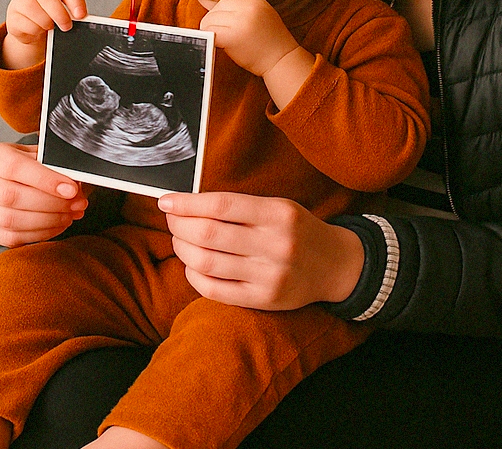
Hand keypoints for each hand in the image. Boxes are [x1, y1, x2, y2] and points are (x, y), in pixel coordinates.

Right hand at [0, 142, 87, 246]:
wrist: (11, 176)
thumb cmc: (29, 164)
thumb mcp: (38, 155)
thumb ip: (53, 166)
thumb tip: (73, 185)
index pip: (14, 167)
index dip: (45, 180)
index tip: (71, 189)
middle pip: (11, 196)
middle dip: (50, 203)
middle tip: (76, 204)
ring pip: (11, 220)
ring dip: (47, 220)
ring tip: (70, 215)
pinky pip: (12, 238)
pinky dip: (40, 234)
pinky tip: (58, 225)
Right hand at [2, 0, 86, 68]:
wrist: (33, 31)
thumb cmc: (54, 17)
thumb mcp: (67, 12)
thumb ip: (76, 13)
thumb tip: (90, 19)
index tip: (81, 15)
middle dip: (59, 12)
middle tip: (67, 26)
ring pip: (32, 7)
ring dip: (45, 22)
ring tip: (51, 28)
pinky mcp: (12, 15)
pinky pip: (23, 23)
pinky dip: (34, 31)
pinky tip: (38, 31)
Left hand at [160, 191, 365, 310]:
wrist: (335, 265)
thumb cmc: (298, 230)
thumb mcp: (279, 207)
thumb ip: (241, 207)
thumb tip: (190, 204)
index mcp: (278, 214)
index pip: (221, 206)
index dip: (187, 203)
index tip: (166, 201)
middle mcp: (275, 245)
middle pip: (209, 235)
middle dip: (180, 226)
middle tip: (171, 219)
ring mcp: (269, 276)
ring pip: (208, 263)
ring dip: (183, 249)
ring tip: (179, 239)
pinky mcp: (263, 300)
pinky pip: (215, 290)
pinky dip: (194, 275)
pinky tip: (191, 265)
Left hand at [199, 0, 299, 77]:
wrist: (280, 58)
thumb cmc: (270, 37)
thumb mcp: (262, 9)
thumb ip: (243, 1)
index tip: (225, 9)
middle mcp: (247, 7)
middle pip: (217, 5)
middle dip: (218, 17)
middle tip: (230, 29)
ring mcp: (238, 22)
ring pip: (209, 18)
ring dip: (212, 28)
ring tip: (226, 36)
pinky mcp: (230, 37)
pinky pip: (209, 31)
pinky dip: (210, 37)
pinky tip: (220, 42)